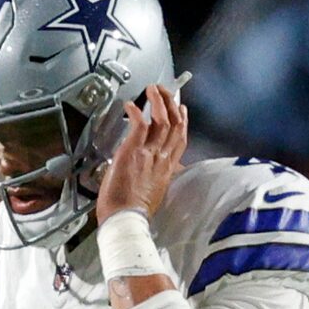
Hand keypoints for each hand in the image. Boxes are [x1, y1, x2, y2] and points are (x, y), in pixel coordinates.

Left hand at [94, 84, 187, 227]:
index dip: (182, 120)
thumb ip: (157, 177)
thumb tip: (156, 173)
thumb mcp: (154, 192)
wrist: (125, 219)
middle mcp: (162, 158)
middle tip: (166, 91)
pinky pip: (140, 125)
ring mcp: (149, 154)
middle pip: (175, 124)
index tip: (180, 108)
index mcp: (168, 168)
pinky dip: (136, 112)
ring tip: (152, 89)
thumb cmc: (134, 212)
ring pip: (161, 120)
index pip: (181, 138)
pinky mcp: (133, 152)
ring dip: (157, 101)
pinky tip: (131, 105)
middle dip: (171, 103)